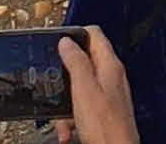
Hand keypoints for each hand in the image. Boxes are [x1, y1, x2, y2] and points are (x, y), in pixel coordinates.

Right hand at [56, 27, 135, 143]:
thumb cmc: (105, 125)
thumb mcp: (84, 89)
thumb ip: (77, 63)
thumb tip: (67, 41)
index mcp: (110, 66)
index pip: (94, 35)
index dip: (74, 35)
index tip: (56, 43)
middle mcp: (111, 75)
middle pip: (81, 62)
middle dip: (63, 78)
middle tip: (54, 88)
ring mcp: (108, 92)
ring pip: (77, 88)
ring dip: (64, 105)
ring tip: (63, 121)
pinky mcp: (102, 109)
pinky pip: (80, 106)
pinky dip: (70, 118)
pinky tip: (69, 130)